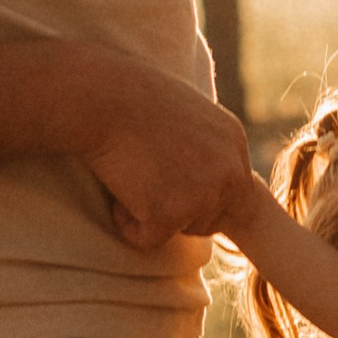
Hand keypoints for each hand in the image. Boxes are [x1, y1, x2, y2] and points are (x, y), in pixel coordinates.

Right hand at [74, 59, 257, 252]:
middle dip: (180, 211)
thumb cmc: (130, 98)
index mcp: (234, 142)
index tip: (174, 189)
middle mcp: (229, 171)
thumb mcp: (186, 112)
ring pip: (182, 230)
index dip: (201, 196)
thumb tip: (198, 173)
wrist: (100, 99)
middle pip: (213, 219)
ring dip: (153, 215)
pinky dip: (126, 223)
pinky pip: (147, 239)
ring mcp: (203, 195)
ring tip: (131, 177)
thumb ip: (203, 144)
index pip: (236, 192)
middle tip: (146, 181)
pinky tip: (117, 190)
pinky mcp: (170, 215)